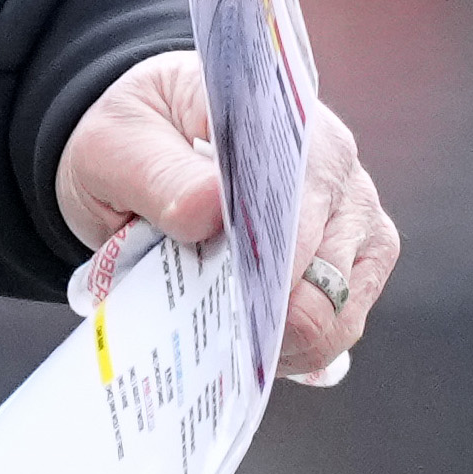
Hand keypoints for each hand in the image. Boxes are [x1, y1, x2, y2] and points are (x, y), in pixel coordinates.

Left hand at [53, 48, 403, 383]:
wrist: (139, 151)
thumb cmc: (135, 139)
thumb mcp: (118, 144)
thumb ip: (161, 175)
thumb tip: (209, 211)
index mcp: (291, 126)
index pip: (299, 206)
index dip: (262, 263)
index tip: (216, 291)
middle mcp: (338, 170)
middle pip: (328, 273)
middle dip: (266, 311)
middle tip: (207, 321)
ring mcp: (353, 219)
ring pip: (342, 312)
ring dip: (281, 337)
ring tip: (222, 333)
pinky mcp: (354, 262)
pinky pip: (340, 327)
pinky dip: (294, 346)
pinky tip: (247, 337)